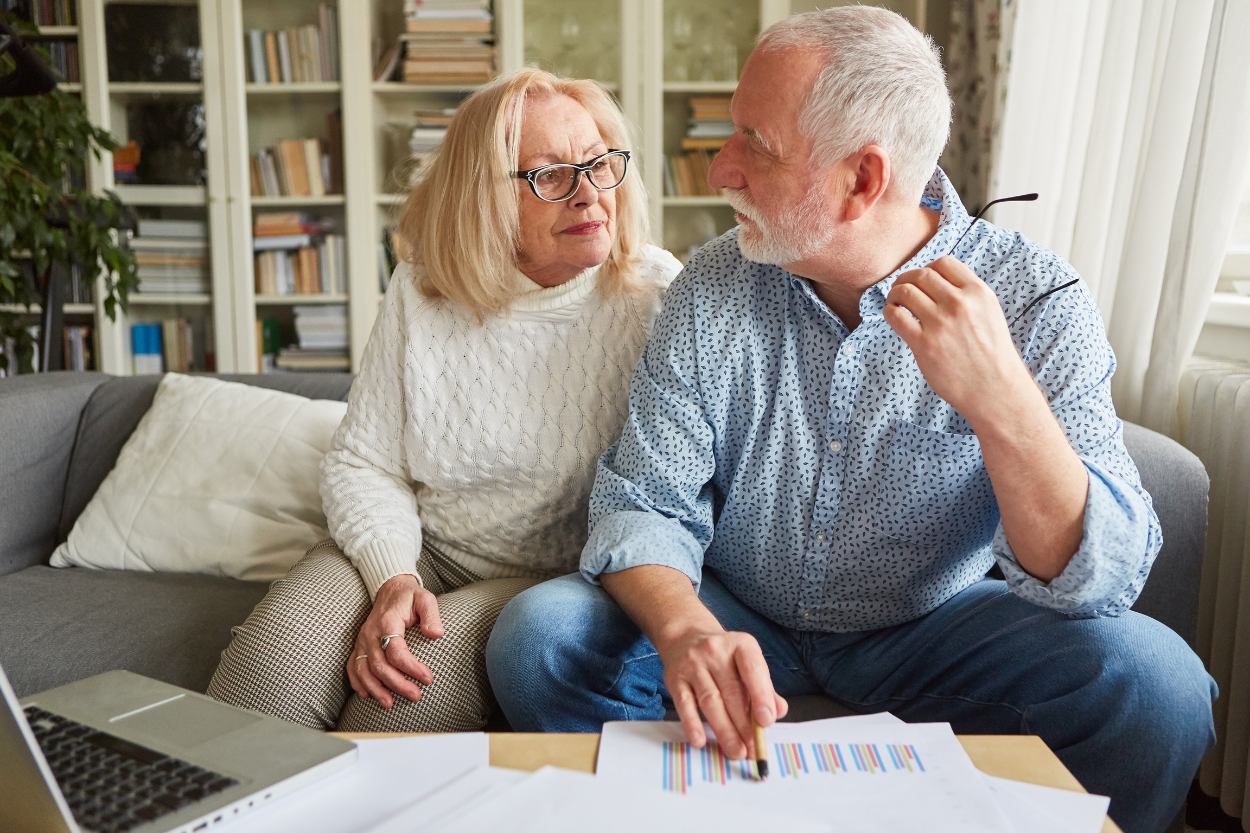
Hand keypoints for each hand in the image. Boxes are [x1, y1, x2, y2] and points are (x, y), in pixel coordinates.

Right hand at [346, 574, 443, 708]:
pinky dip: (358, 682)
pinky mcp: (359, 645)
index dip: (411, 667)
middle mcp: (371, 633)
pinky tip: (368, 694)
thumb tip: (436, 634)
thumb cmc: (410, 597)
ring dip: (375, 689)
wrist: (390, 589)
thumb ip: (432, 614)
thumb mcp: (425, 598)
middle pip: (380, 665)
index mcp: (387, 622)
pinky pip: (353, 666)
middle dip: (397, 684)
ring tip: (389, 704)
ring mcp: (362, 640)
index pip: (396, 651)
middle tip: (416, 695)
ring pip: (363, 669)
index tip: (428, 678)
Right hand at [657, 628, 787, 759]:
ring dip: (724, 730)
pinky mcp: (675, 678)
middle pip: (731, 692)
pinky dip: (692, 724)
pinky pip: (685, 704)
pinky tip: (700, 741)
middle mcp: (715, 651)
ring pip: (710, 701)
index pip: (752, 669)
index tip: (766, 722)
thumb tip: (778, 712)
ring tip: (736, 751)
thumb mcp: (747, 662)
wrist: (685, 636)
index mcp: (740, 645)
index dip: (761, 696)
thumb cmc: (724, 656)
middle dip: (744, 725)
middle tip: (753, 748)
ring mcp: (693, 664)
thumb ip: (764, 687)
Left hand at [882, 255, 1033, 425]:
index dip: (927, 268)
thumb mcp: (989, 313)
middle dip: (907, 279)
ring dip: (895, 293)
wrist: (994, 388)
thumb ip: (968, 295)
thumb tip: (937, 282)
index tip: (921, 280)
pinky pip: (896, 316)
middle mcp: (959, 304)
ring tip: (894, 302)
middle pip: (921, 275)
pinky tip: (893, 316)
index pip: (944, 263)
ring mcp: (940, 323)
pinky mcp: (924, 343)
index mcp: (978, 293)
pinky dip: (889, 311)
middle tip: (901, 289)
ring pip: (905, 292)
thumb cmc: (991, 354)